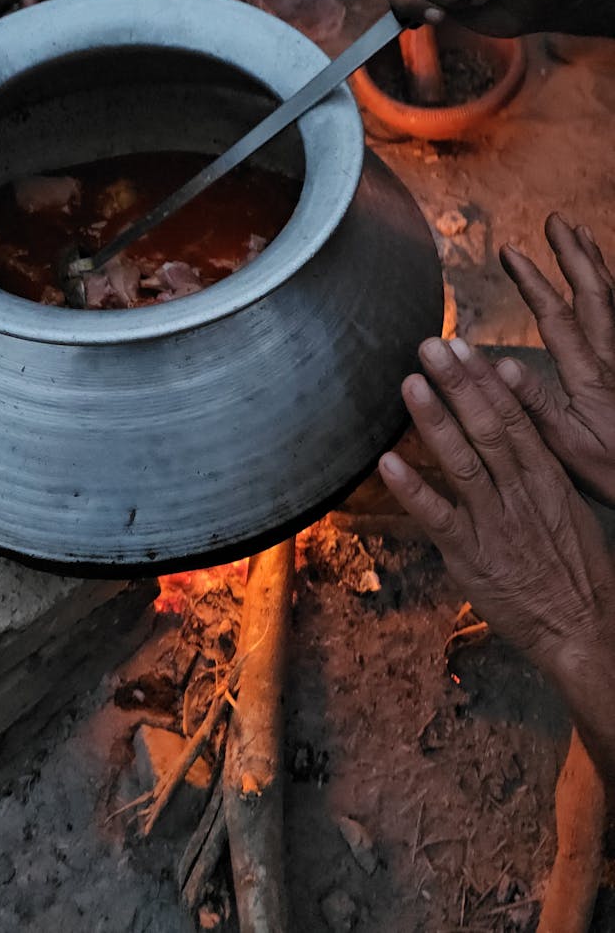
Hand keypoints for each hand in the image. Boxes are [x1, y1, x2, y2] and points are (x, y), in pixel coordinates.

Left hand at [378, 336, 614, 676]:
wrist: (585, 630)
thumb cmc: (576, 570)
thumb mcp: (566, 507)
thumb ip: (536, 468)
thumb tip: (511, 429)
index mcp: (547, 477)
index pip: (514, 417)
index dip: (485, 380)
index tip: (462, 346)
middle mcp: (521, 493)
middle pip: (487, 427)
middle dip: (458, 384)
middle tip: (431, 345)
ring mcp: (496, 524)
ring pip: (462, 462)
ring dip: (434, 421)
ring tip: (410, 383)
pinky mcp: (473, 558)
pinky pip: (438, 518)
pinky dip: (413, 489)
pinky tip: (388, 461)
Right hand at [497, 214, 614, 508]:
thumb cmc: (612, 473)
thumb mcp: (566, 450)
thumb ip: (533, 405)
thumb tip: (501, 364)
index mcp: (589, 377)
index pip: (557, 317)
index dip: (533, 281)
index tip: (510, 250)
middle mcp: (611, 361)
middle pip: (596, 295)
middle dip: (572, 255)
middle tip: (555, 221)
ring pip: (612, 302)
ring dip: (594, 265)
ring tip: (581, 235)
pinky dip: (609, 293)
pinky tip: (602, 286)